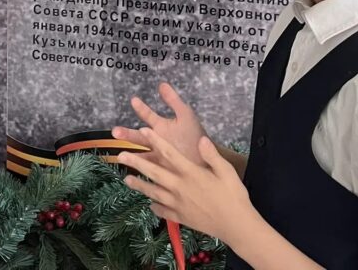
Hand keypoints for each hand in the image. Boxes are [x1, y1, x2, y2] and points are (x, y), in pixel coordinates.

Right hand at [112, 82, 206, 164]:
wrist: (206, 161)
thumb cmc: (195, 137)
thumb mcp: (185, 116)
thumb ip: (173, 101)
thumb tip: (162, 83)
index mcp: (161, 126)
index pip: (148, 116)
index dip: (142, 108)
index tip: (134, 100)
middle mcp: (155, 140)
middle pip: (138, 137)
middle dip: (127, 134)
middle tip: (115, 131)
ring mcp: (156, 156)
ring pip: (139, 154)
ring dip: (129, 155)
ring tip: (120, 155)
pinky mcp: (158, 170)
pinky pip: (146, 170)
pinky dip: (138, 170)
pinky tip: (130, 172)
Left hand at [118, 129, 253, 245]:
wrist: (236, 225)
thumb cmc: (233, 195)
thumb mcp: (226, 171)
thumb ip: (212, 154)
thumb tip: (200, 139)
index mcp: (191, 173)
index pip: (169, 153)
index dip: (155, 141)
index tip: (143, 131)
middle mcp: (180, 187)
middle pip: (154, 172)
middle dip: (136, 162)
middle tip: (121, 155)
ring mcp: (178, 204)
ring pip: (153, 192)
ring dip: (138, 185)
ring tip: (126, 180)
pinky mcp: (180, 217)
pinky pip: (162, 211)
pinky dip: (154, 206)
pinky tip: (150, 203)